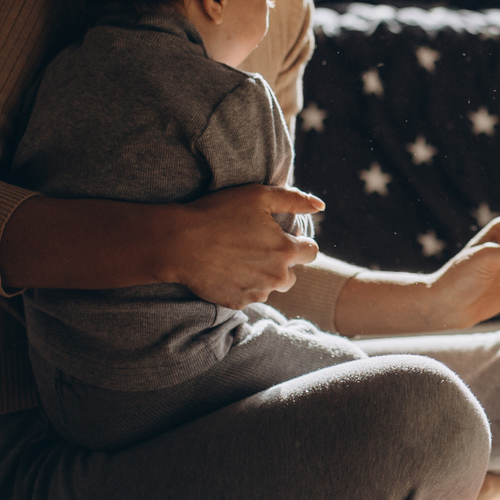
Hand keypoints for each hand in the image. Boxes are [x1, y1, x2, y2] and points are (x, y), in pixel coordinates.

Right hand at [167, 184, 323, 306]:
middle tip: (255, 247)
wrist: (179, 242)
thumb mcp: (258, 196)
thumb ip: (294, 199)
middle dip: (280, 262)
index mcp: (285, 250)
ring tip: (239, 258)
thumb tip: (321, 206)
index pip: (311, 252)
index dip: (298, 243)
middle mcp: (276, 276)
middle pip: (291, 274)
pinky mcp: (237, 303)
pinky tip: (227, 269)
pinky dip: (243, 285)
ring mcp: (257, 292)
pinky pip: (249, 296)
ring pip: (271, 287)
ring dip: (263, 276)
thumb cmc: (219, 213)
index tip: (282, 236)